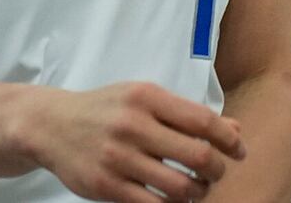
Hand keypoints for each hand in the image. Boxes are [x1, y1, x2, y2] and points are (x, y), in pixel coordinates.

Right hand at [13, 81, 245, 202]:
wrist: (51, 125)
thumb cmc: (108, 109)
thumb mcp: (146, 99)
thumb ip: (187, 114)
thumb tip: (233, 131)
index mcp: (148, 98)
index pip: (203, 121)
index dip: (229, 140)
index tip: (239, 151)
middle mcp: (133, 125)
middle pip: (197, 156)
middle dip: (216, 170)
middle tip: (217, 174)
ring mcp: (118, 158)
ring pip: (177, 187)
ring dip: (197, 192)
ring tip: (197, 190)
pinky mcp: (105, 186)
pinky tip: (174, 202)